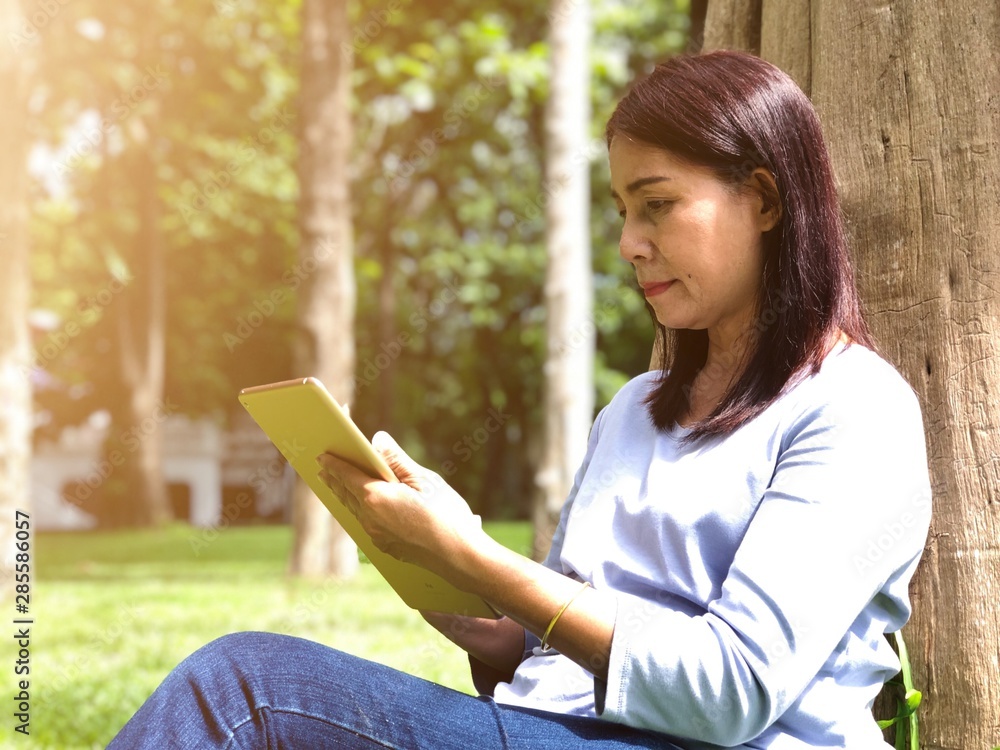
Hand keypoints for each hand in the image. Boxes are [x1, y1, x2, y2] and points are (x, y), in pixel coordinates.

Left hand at [315, 432, 482, 574]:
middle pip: (347, 495)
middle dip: (334, 480)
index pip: (347, 476)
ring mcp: (376, 537)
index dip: (334, 464)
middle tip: (323, 468)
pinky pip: (366, 525)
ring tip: (339, 485)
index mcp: (376, 498)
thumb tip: (377, 441)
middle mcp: (369, 519)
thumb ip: (397, 460)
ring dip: (346, 496)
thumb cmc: (445, 514)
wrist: (459, 556)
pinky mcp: (386, 548)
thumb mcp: (424, 480)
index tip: (322, 455)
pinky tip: (363, 508)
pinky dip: (360, 511)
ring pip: (355, 511)